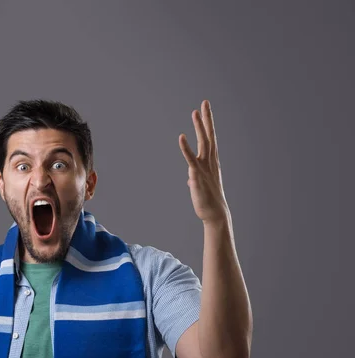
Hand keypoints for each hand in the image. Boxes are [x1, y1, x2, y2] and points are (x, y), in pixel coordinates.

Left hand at [179, 100, 229, 223]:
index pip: (210, 139)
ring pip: (203, 143)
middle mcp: (210, 161)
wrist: (215, 214)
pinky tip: (181, 137)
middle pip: (209, 136)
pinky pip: (190, 159)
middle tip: (205, 102)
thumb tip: (191, 178)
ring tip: (195, 112)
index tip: (205, 109)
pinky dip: (185, 148)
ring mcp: (204, 167)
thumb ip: (195, 178)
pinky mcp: (196, 175)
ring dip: (199, 127)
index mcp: (211, 162)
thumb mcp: (200, 186)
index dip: (207, 124)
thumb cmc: (208, 201)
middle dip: (207, 119)